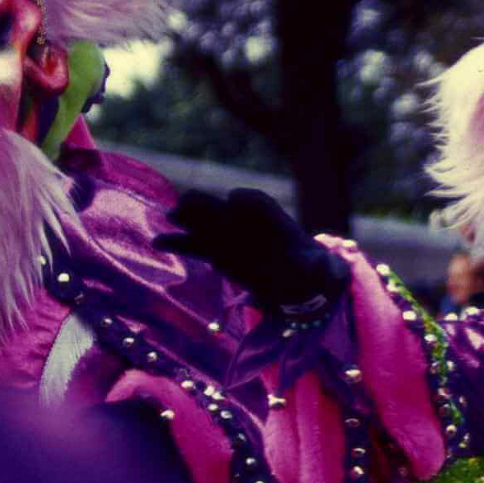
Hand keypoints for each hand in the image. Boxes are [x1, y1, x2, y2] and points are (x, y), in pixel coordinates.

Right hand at [156, 188, 347, 312]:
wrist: (301, 283)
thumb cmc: (314, 273)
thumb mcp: (324, 273)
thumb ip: (323, 270)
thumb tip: (327, 268)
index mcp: (276, 222)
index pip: (257, 203)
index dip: (246, 201)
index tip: (235, 199)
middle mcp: (251, 226)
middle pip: (225, 209)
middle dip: (209, 206)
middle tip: (187, 204)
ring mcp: (232, 238)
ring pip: (206, 224)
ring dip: (190, 219)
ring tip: (169, 215)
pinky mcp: (218, 254)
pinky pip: (196, 246)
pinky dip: (179, 243)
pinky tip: (157, 242)